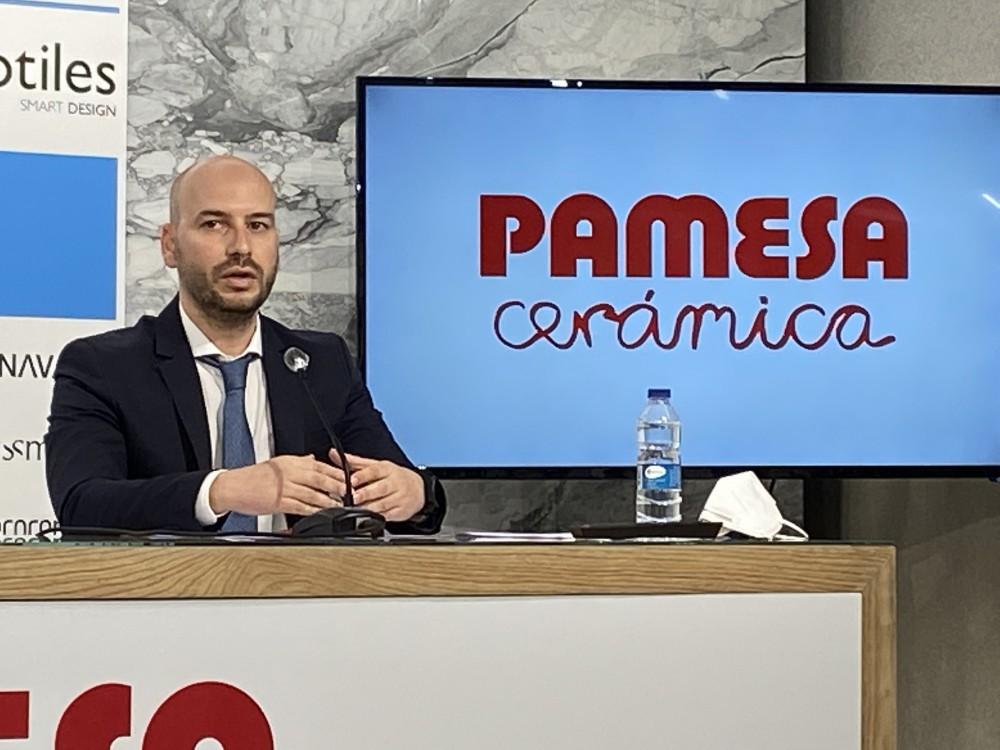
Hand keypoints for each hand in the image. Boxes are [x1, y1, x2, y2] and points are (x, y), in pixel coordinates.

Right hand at [209, 455, 346, 517]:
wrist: (233, 486)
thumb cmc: (254, 476)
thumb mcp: (278, 463)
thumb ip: (298, 462)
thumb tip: (314, 459)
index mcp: (291, 462)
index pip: (319, 465)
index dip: (336, 472)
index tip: (348, 479)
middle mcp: (289, 472)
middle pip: (320, 478)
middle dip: (337, 486)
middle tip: (350, 493)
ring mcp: (284, 487)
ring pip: (313, 494)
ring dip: (328, 501)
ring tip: (340, 505)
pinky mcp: (278, 502)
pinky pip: (300, 507)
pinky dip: (313, 511)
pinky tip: (322, 514)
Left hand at [329, 450, 425, 521]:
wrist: (419, 489)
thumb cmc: (393, 477)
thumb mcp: (376, 466)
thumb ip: (354, 462)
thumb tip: (333, 453)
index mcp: (387, 469)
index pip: (375, 470)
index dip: (363, 475)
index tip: (352, 480)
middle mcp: (395, 482)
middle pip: (380, 488)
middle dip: (366, 494)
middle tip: (353, 498)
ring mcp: (399, 498)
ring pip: (383, 504)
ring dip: (369, 508)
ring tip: (355, 510)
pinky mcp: (401, 512)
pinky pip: (387, 516)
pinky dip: (376, 517)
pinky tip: (367, 518)